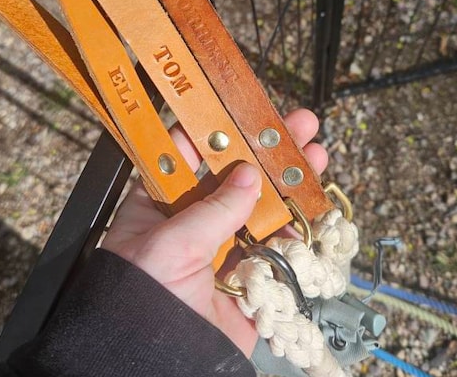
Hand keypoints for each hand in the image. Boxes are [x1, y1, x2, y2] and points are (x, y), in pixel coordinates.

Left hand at [101, 108, 327, 356]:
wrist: (158, 367)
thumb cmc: (139, 300)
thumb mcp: (171, 244)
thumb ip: (214, 209)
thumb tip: (249, 175)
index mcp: (161, 204)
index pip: (189, 154)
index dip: (217, 128)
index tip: (243, 106)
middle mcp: (193, 220)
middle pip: (235, 175)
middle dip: (267, 148)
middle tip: (297, 124)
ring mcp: (224, 245)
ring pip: (262, 205)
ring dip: (290, 181)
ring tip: (316, 156)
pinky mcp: (249, 273)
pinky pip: (277, 244)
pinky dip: (298, 227)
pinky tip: (315, 204)